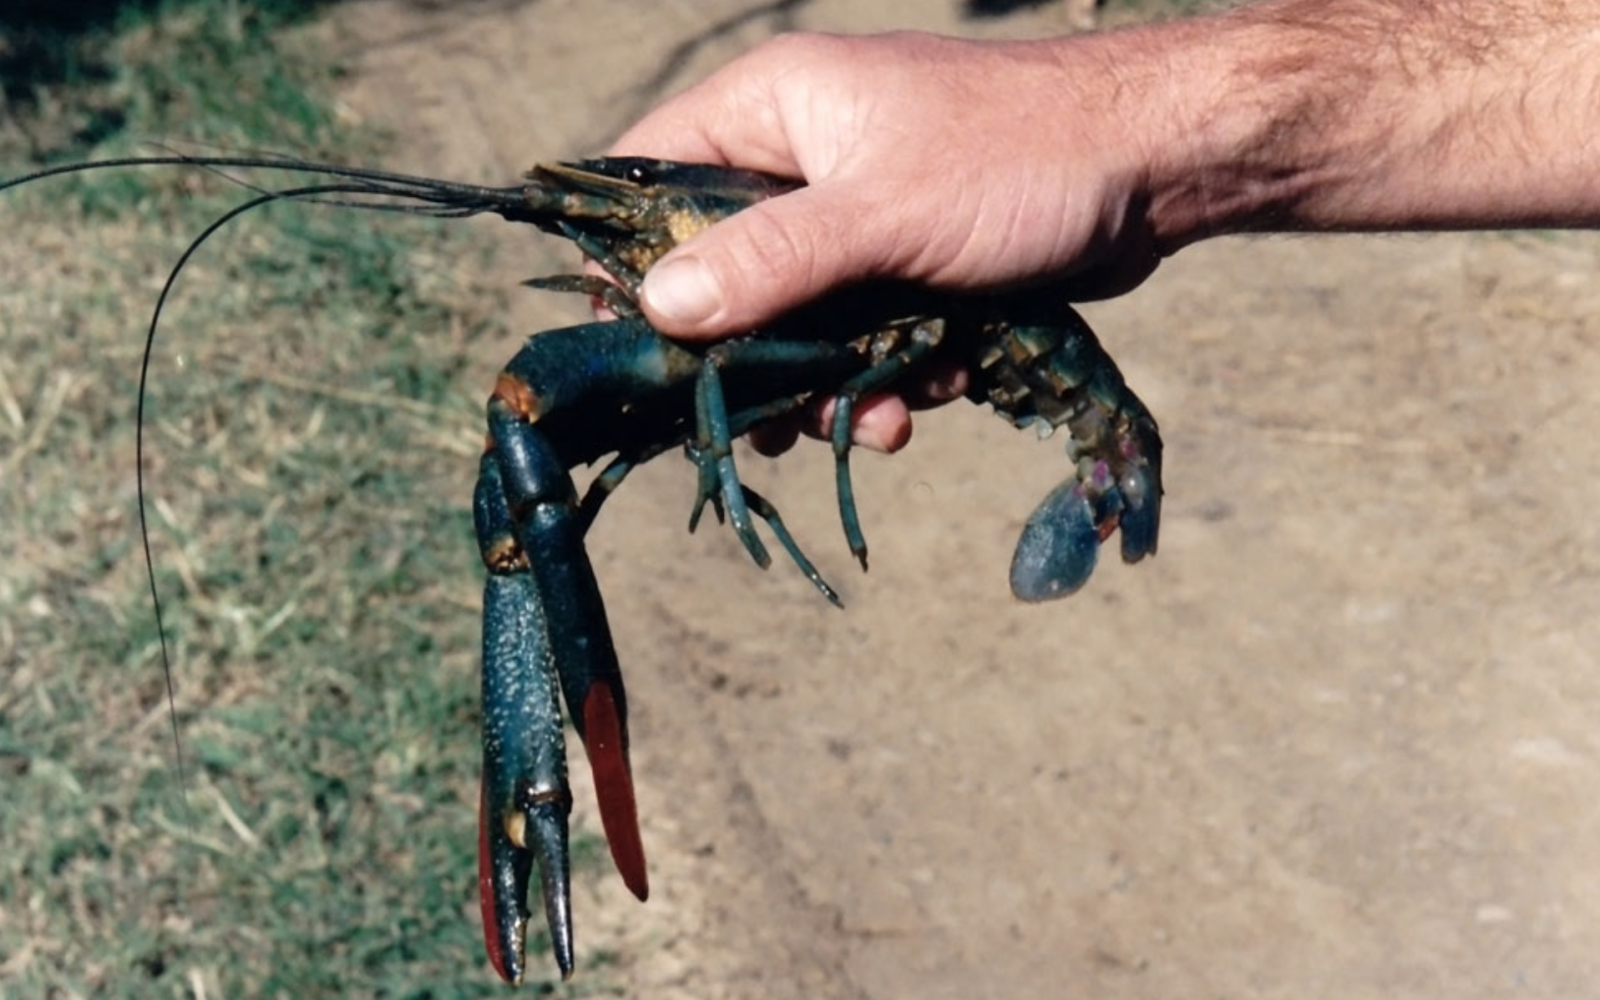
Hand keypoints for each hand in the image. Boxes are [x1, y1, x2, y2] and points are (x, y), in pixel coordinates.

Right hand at [609, 30, 1171, 452]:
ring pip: (795, 320)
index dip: (628, 260)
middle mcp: (802, 159)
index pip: (650, 175)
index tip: (633, 346)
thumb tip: (658, 306)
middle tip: (770, 422)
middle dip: (752, 357)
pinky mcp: (905, 264)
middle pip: (720, 271)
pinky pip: (861, 335)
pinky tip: (933, 390)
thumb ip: (769, 259)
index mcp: (771, 110)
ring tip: (871, 421)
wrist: (1155, 168)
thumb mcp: (882, 211)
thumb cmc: (1017, 158)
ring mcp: (856, 215)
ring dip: (827, 384)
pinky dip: (888, 372)